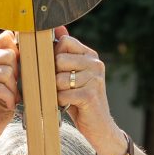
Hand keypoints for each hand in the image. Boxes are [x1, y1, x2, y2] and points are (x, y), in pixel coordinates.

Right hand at [0, 30, 19, 143]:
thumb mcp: (11, 85)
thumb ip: (16, 68)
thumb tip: (31, 50)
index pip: (5, 38)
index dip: (19, 48)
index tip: (23, 66)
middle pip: (10, 55)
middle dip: (18, 75)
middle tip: (14, 91)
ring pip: (6, 71)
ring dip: (13, 90)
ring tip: (9, 100)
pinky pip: (1, 87)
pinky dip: (8, 99)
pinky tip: (5, 106)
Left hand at [52, 26, 116, 140]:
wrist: (100, 127)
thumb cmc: (80, 100)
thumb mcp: (72, 74)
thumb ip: (65, 52)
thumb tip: (57, 27)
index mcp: (90, 55)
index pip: (63, 42)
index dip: (54, 56)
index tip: (59, 70)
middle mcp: (95, 63)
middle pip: (59, 60)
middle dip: (54, 76)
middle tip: (63, 88)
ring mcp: (95, 79)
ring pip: (59, 79)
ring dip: (58, 92)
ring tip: (68, 98)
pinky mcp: (91, 95)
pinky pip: (63, 95)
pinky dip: (61, 103)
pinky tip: (71, 106)